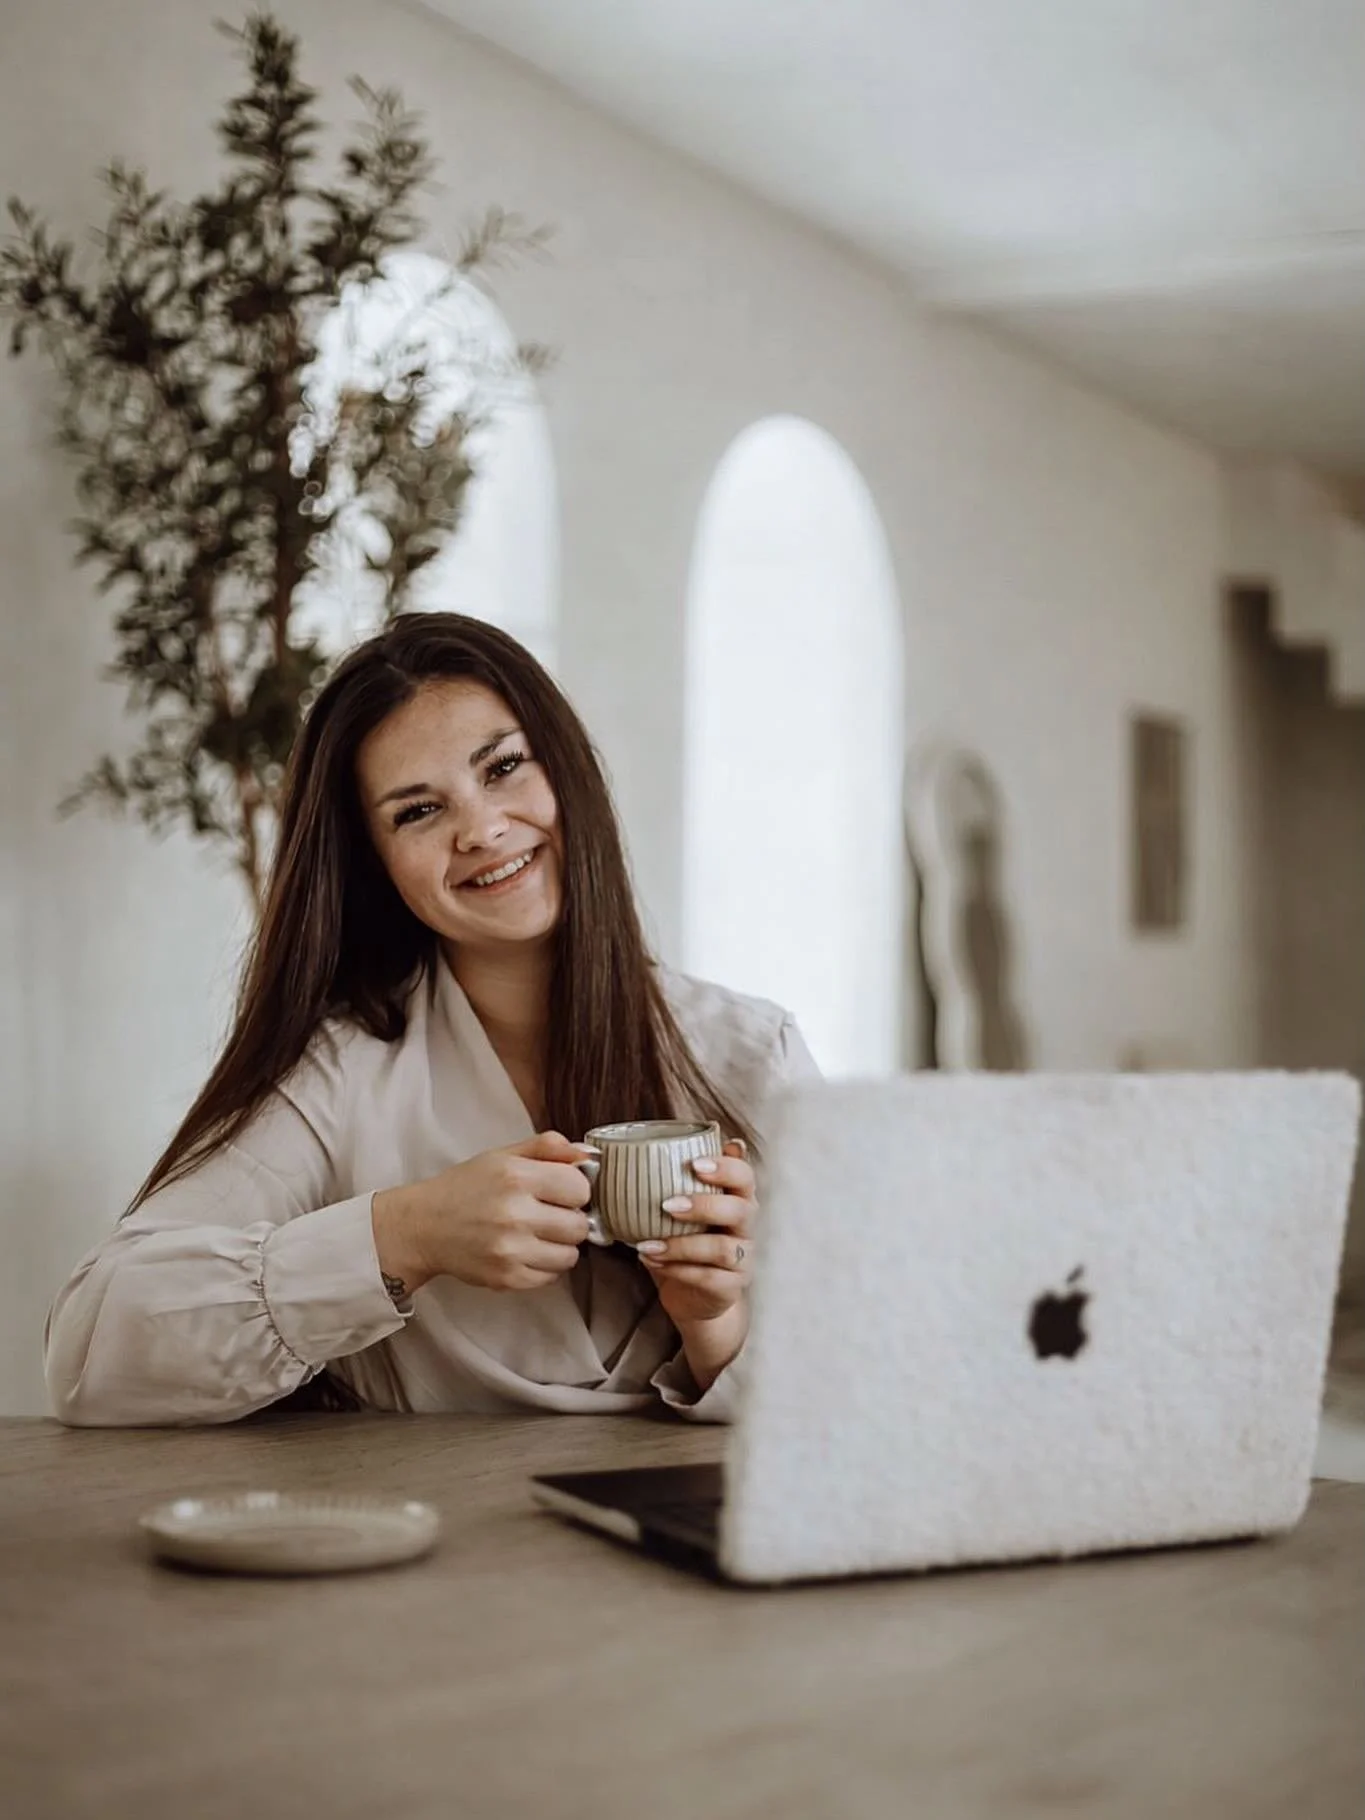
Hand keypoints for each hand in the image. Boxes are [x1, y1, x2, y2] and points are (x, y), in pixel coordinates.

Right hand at [372, 1132, 593, 1296]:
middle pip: (579, 1225)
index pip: (580, 1188)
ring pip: (570, 1256)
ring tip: (538, 1234)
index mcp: (517, 1177)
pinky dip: (544, 1266)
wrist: (423, 1227)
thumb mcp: (502, 1156)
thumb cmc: (465, 1188)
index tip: (561, 1191)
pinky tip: (526, 1251)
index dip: (574, 1189)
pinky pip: (551, 1277)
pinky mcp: (506, 1278)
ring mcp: (511, 1251)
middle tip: (550, 1214)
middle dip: (570, 1219)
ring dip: (560, 1246)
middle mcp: (515, 1215)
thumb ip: (546, 1148)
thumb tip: (587, 1153)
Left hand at [635, 1139, 754, 1328]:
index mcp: (738, 1200)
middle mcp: (746, 1228)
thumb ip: (680, 1183)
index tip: (695, 1163)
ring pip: (723, 1249)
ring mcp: (743, 1259)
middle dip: (705, 1205)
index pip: (745, 1177)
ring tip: (648, 1243)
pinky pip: (708, 1277)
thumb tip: (659, 1149)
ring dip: (682, 1245)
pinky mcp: (731, 1287)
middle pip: (741, 1210)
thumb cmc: (688, 1243)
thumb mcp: (683, 1212)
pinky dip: (676, 1269)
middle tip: (668, 1205)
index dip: (726, 1168)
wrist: (693, 1296)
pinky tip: (652, 1261)